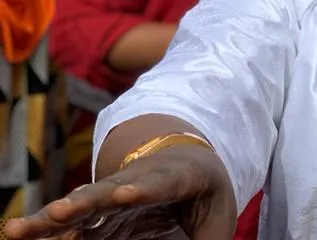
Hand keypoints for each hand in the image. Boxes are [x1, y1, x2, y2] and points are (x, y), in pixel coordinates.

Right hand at [4, 147, 235, 238]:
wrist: (183, 162)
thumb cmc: (205, 194)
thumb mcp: (217, 216)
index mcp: (176, 177)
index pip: (159, 183)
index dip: (142, 189)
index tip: (125, 194)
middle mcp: (136, 182)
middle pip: (107, 192)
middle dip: (83, 203)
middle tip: (58, 213)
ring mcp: (110, 198)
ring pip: (78, 207)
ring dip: (49, 220)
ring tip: (20, 230)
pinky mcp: (94, 215)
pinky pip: (67, 226)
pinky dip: (44, 231)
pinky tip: (17, 235)